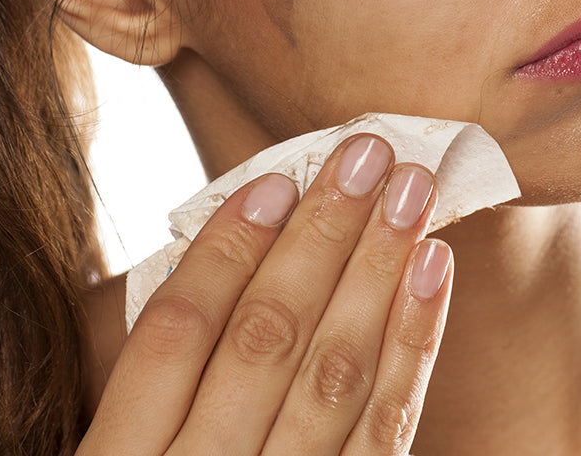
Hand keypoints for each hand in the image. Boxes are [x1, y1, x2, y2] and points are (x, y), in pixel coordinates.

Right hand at [81, 134, 452, 454]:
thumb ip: (149, 393)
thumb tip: (212, 268)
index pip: (177, 335)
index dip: (227, 250)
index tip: (273, 180)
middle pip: (266, 340)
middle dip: (322, 237)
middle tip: (365, 151)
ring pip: (334, 376)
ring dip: (377, 271)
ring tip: (411, 191)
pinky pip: (388, 429)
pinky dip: (414, 344)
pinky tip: (431, 275)